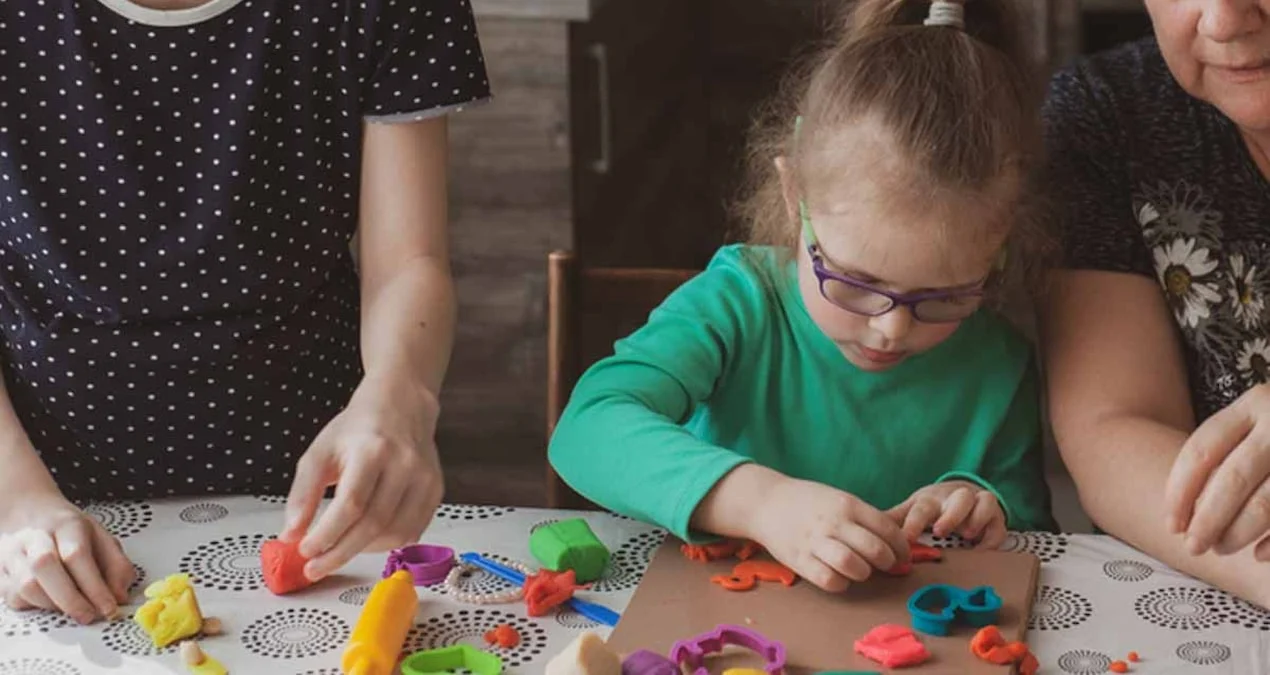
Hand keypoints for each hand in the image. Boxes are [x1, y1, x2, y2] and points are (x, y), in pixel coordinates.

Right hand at [0, 489, 133, 623]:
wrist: (29, 512)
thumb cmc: (69, 531)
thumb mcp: (102, 538)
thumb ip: (117, 566)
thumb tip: (120, 596)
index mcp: (67, 524)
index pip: (77, 555)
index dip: (94, 586)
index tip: (109, 608)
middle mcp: (36, 536)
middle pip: (45, 566)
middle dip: (70, 599)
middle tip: (89, 616)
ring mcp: (12, 553)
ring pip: (25, 585)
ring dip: (53, 605)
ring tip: (72, 608)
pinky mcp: (0, 571)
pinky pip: (12, 596)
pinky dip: (34, 606)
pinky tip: (51, 603)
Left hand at [281, 375, 444, 579]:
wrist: (401, 406)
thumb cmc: (357, 430)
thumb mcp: (320, 452)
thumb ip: (303, 493)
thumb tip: (292, 534)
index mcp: (372, 450)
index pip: (351, 504)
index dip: (327, 534)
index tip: (305, 551)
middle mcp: (405, 464)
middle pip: (373, 524)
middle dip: (340, 553)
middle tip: (316, 567)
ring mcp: (425, 479)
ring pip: (395, 533)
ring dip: (363, 550)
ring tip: (340, 549)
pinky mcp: (436, 490)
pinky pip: (413, 531)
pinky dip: (386, 543)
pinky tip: (367, 539)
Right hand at [748, 477, 909, 592]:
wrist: (766, 502)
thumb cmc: (808, 502)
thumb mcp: (838, 498)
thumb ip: (863, 516)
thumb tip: (895, 539)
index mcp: (847, 504)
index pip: (887, 529)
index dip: (901, 547)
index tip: (902, 555)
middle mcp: (833, 522)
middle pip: (875, 550)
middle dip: (887, 563)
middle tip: (885, 565)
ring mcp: (815, 541)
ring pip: (853, 566)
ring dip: (864, 573)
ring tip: (862, 571)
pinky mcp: (799, 560)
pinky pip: (829, 580)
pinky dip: (841, 584)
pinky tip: (840, 577)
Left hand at [886, 480, 1006, 548]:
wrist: (961, 492)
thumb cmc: (932, 506)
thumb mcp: (911, 510)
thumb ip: (894, 521)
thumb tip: (869, 530)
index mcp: (932, 500)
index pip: (922, 508)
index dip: (913, 524)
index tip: (905, 540)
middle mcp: (956, 499)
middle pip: (958, 499)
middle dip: (951, 515)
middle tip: (940, 531)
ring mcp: (978, 505)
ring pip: (984, 502)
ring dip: (976, 518)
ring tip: (967, 535)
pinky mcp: (996, 518)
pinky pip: (999, 526)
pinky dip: (992, 537)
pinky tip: (982, 550)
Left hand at [1166, 384, 1269, 559]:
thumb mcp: (1258, 423)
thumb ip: (1227, 455)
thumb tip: (1184, 513)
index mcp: (1253, 405)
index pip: (1201, 451)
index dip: (1179, 492)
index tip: (1171, 524)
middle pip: (1232, 479)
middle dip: (1207, 519)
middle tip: (1193, 546)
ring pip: (1265, 502)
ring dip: (1238, 532)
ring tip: (1221, 548)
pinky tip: (1258, 555)